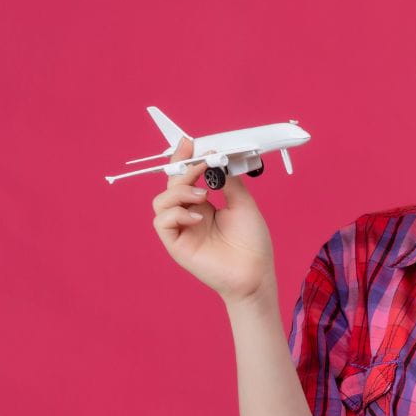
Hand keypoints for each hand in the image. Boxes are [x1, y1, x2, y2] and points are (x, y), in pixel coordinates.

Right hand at [151, 135, 275, 302]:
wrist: (255, 273)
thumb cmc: (251, 243)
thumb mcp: (243, 204)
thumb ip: (228, 181)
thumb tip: (217, 160)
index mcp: (203, 204)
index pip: (186, 177)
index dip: (183, 159)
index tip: (189, 142)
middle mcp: (189, 214)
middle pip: (171, 185)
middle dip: (182, 169)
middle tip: (200, 162)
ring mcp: (181, 229)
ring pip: (161, 201)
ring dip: (179, 192)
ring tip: (203, 196)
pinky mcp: (176, 245)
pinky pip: (162, 223)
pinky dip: (176, 214)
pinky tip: (198, 217)